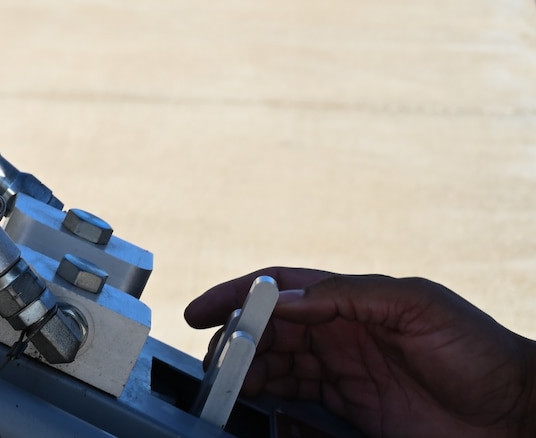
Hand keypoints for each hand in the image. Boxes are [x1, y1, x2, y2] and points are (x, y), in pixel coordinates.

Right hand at [185, 269, 535, 437]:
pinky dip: (275, 410)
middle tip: (213, 364)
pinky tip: (261, 412)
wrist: (520, 414)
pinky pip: (301, 410)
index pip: (279, 291)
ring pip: (278, 371)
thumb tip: (284, 299)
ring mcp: (347, 377)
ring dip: (249, 378)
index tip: (204, 312)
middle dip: (235, 344)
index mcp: (351, 301)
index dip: (237, 297)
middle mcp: (342, 336)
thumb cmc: (478, 350)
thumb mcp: (415, 303)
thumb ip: (346, 296)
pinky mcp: (356, 417)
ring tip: (227, 392)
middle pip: (269, 334)